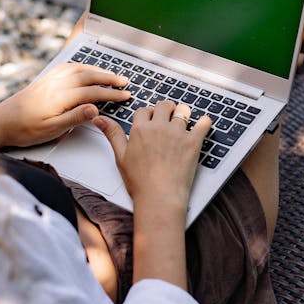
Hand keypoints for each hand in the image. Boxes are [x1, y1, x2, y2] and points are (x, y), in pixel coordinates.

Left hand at [0, 63, 130, 149]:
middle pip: (88, 76)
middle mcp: (56, 84)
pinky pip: (67, 67)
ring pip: (79, 69)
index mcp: (60, 97)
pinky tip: (85, 69)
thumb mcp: (52, 130)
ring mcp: (49, 79)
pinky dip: (81, 66)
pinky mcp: (44, 79)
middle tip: (124, 82)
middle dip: (109, 78)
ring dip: (97, 70)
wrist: (0, 122)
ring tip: (110, 75)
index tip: (125, 95)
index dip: (111, 93)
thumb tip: (95, 109)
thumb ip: (75, 118)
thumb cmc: (25, 129)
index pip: (93, 92)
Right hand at [94, 101, 212, 289]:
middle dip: (166, 110)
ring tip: (183, 123)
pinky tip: (202, 125)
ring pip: (183, 111)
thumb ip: (112, 134)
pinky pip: (204, 123)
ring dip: (183, 114)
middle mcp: (159, 127)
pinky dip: (204, 122)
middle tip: (167, 119)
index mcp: (140, 129)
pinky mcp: (194, 142)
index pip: (144, 110)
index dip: (148, 114)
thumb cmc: (140, 182)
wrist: (160, 198)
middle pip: (164, 105)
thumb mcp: (120, 157)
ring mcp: (178, 133)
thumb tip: (98, 118)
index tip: (151, 121)